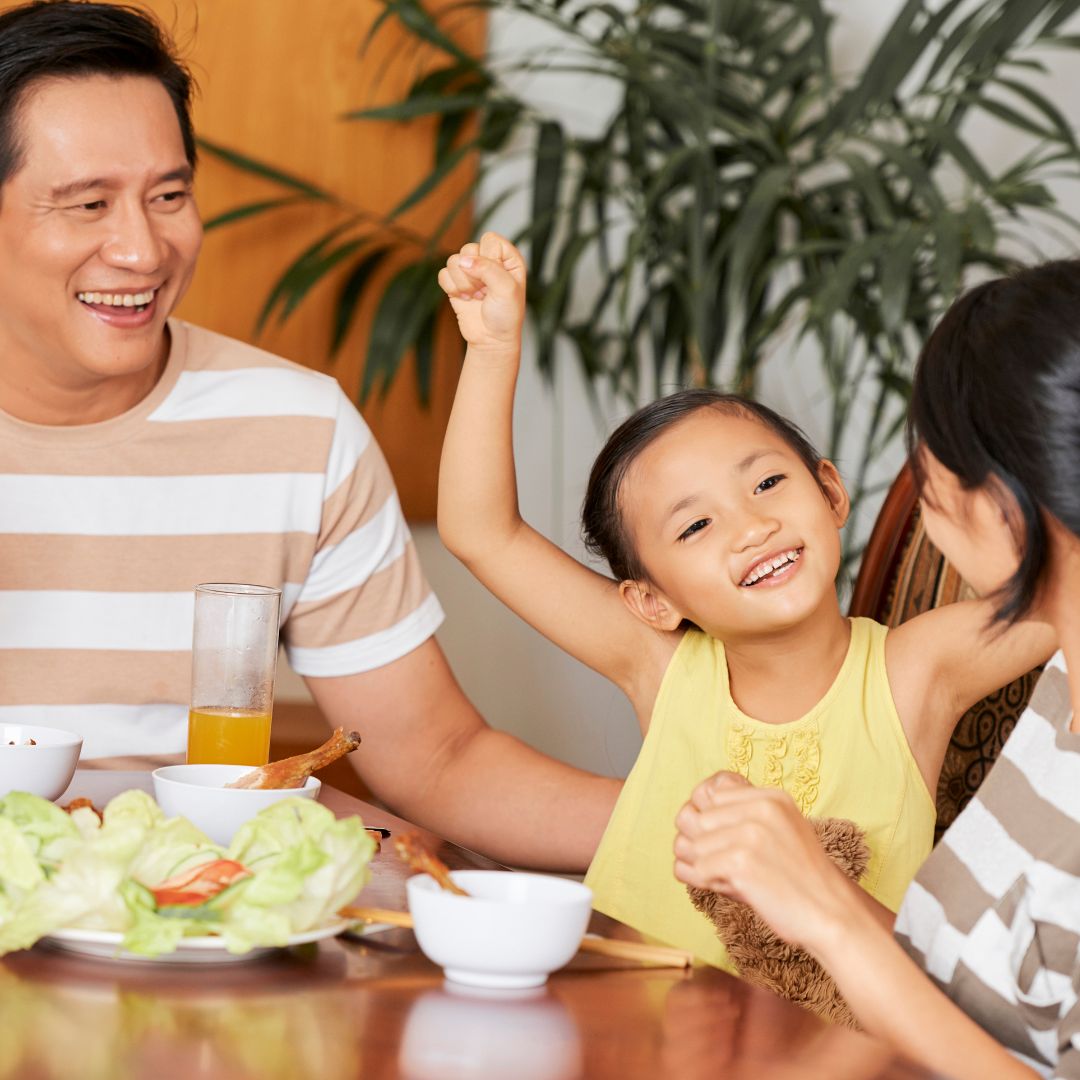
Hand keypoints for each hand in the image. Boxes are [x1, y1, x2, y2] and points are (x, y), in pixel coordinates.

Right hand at [438, 232, 525, 355]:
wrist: (491, 340)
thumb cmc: (506, 316)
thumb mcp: (506, 289)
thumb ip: (488, 269)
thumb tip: (463, 261)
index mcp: (507, 257)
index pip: (489, 240)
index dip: (490, 259)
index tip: (497, 279)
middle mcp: (488, 260)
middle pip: (468, 248)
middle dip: (474, 274)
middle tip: (485, 291)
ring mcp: (470, 271)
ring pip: (453, 261)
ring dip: (463, 283)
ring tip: (476, 297)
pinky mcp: (455, 282)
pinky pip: (443, 274)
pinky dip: (452, 289)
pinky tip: (465, 300)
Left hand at [673, 772, 850, 953]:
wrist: (834, 913)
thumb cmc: (800, 878)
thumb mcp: (780, 829)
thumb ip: (742, 815)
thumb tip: (686, 814)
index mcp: (771, 797)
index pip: (711, 794)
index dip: (710, 821)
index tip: (723, 841)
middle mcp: (760, 808)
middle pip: (697, 818)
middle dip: (702, 845)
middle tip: (724, 865)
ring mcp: (750, 834)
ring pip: (692, 844)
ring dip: (702, 866)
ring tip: (729, 878)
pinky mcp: (741, 862)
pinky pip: (697, 869)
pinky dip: (705, 882)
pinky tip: (730, 888)